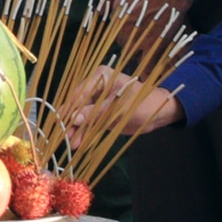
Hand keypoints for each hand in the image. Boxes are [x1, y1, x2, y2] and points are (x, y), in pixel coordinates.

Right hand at [66, 67, 180, 141]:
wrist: (158, 113)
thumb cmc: (142, 103)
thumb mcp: (119, 108)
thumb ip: (97, 113)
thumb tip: (74, 118)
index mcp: (101, 77)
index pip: (80, 92)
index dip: (71, 107)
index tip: (63, 121)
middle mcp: (96, 87)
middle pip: (78, 104)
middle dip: (71, 121)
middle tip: (64, 135)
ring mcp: (98, 101)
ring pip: (82, 116)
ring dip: (77, 130)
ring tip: (71, 144)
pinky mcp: (101, 114)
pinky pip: (90, 123)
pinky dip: (85, 133)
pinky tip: (78, 143)